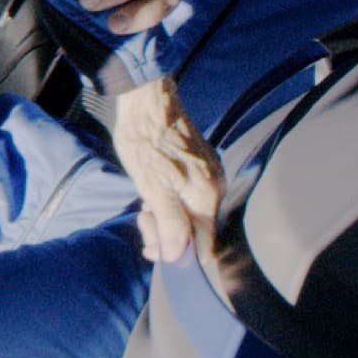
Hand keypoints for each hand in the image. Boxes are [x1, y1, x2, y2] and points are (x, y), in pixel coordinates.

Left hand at [108, 76, 221, 262]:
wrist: (148, 101)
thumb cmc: (147, 142)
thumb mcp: (153, 188)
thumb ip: (170, 224)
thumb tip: (177, 256)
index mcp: (206, 197)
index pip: (202, 246)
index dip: (176, 253)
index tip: (150, 243)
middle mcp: (215, 188)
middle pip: (195, 232)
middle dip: (166, 233)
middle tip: (142, 216)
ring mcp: (209, 176)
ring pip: (190, 214)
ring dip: (165, 216)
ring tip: (145, 200)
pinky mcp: (200, 167)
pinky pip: (189, 197)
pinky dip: (171, 200)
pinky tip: (154, 189)